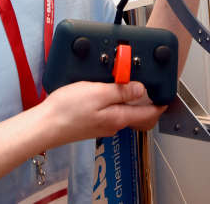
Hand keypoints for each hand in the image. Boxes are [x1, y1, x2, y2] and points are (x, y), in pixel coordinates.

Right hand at [40, 81, 165, 147]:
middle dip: (147, 102)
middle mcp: (113, 125)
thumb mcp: (97, 93)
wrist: (44, 126)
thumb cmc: (67, 111)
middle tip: (150, 87)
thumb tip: (141, 89)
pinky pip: (110, 112)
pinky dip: (115, 102)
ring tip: (129, 83)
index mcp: (118, 117)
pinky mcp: (91, 124)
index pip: (148, 114)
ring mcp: (102, 126)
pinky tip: (107, 92)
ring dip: (130, 100)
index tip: (166, 95)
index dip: (160, 104)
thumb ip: (121, 91)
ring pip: (124, 113)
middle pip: (138, 115)